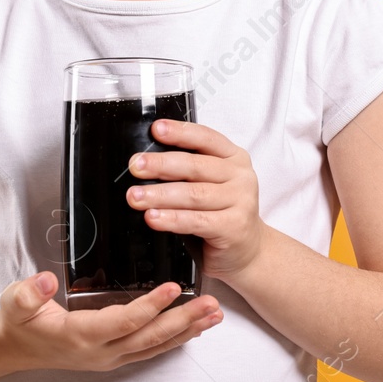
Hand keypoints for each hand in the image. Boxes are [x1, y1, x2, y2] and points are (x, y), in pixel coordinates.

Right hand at [0, 270, 221, 372]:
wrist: (12, 349)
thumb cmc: (17, 322)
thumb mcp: (15, 302)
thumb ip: (30, 293)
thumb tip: (45, 281)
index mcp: (81, 335)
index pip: (124, 322)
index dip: (150, 306)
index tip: (173, 287)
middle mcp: (101, 352)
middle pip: (150, 337)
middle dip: (183, 321)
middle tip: (211, 304)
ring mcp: (109, 357)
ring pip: (155, 346)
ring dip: (187, 331)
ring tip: (215, 315)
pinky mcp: (114, 356)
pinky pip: (150, 349)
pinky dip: (175, 338)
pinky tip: (194, 328)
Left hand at [126, 118, 266, 282]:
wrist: (246, 252)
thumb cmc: (220, 215)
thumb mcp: (208, 185)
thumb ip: (186, 173)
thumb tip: (146, 165)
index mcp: (233, 158)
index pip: (206, 138)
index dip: (180, 132)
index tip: (157, 130)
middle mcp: (240, 176)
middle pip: (196, 166)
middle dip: (161, 165)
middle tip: (136, 166)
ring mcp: (241, 202)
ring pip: (194, 194)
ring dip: (160, 195)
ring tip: (136, 196)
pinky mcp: (234, 227)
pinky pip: (197, 221)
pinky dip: (172, 219)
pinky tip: (154, 218)